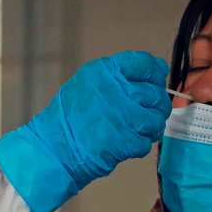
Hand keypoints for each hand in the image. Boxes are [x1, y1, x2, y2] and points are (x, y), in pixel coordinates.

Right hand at [0, 51, 170, 211]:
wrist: (55, 148)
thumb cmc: (69, 117)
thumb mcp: (87, 83)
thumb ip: (117, 77)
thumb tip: (155, 71)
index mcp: (106, 72)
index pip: (145, 64)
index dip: (155, 72)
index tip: (157, 79)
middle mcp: (117, 90)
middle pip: (155, 94)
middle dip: (155, 105)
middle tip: (146, 113)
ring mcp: (125, 116)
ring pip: (156, 119)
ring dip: (150, 127)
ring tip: (137, 130)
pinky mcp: (128, 140)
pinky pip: (147, 141)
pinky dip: (139, 145)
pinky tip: (126, 143)